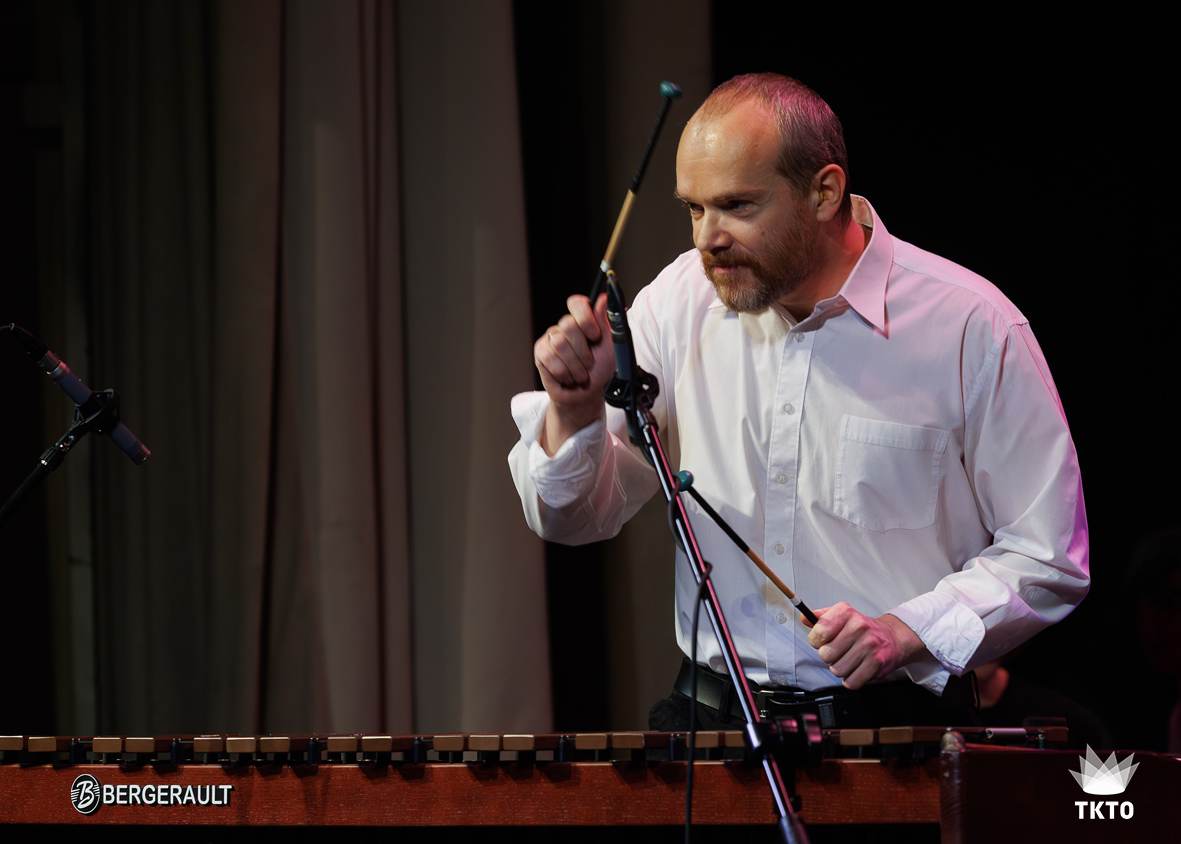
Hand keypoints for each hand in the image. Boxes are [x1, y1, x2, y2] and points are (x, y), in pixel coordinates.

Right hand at [534, 293, 615, 454]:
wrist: (585, 395)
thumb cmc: (599, 371)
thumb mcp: (610, 347)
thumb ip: (606, 321)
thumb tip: (604, 298)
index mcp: (583, 322)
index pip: (577, 303)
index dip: (585, 318)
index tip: (595, 336)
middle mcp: (565, 327)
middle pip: (568, 324)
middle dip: (582, 350)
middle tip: (588, 363)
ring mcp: (551, 338)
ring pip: (559, 343)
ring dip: (574, 366)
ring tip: (579, 374)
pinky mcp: (540, 352)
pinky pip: (548, 357)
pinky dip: (562, 372)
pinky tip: (567, 377)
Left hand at [804, 602, 928, 689]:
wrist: (892, 637)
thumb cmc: (862, 628)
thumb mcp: (841, 616)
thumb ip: (821, 617)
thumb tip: (804, 616)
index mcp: (846, 612)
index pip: (819, 632)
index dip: (816, 641)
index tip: (822, 641)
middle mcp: (859, 626)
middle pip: (826, 654)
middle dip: (829, 657)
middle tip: (839, 652)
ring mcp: (869, 645)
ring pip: (837, 670)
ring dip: (840, 669)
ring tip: (849, 660)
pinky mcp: (877, 663)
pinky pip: (851, 682)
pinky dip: (851, 679)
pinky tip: (856, 669)